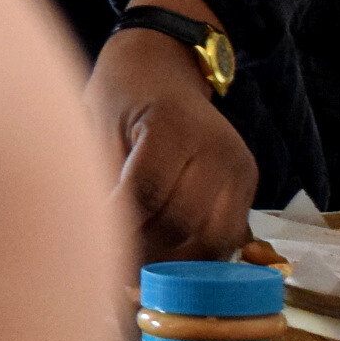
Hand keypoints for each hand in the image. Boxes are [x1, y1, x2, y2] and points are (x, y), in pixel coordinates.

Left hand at [89, 26, 255, 264]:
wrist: (163, 67)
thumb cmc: (119, 95)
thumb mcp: (95, 125)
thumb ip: (101, 180)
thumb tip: (90, 240)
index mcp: (172, 125)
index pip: (147, 194)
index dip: (119, 228)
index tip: (90, 248)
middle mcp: (216, 147)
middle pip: (182, 222)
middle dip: (144, 253)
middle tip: (110, 273)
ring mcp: (239, 167)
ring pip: (211, 238)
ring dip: (173, 263)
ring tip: (136, 273)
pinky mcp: (249, 183)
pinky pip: (227, 235)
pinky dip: (197, 255)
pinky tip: (165, 261)